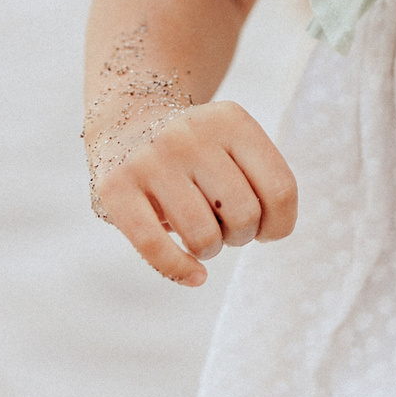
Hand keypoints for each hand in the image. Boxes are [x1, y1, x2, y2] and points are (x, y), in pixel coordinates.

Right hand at [88, 100, 298, 286]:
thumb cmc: (195, 155)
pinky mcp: (115, 186)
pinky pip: (154, 246)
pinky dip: (180, 270)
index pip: (280, 189)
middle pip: (244, 215)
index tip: (264, 227)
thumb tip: (271, 230)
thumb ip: (262, 182)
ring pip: (204, 236)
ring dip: (210, 250)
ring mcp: (151, 159)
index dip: (279, 224)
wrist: (128, 127)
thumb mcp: (234, 147)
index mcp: (230, 121)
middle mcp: (190, 134)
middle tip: (224, 226)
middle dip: (241, 234)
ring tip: (201, 235)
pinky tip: (194, 275)